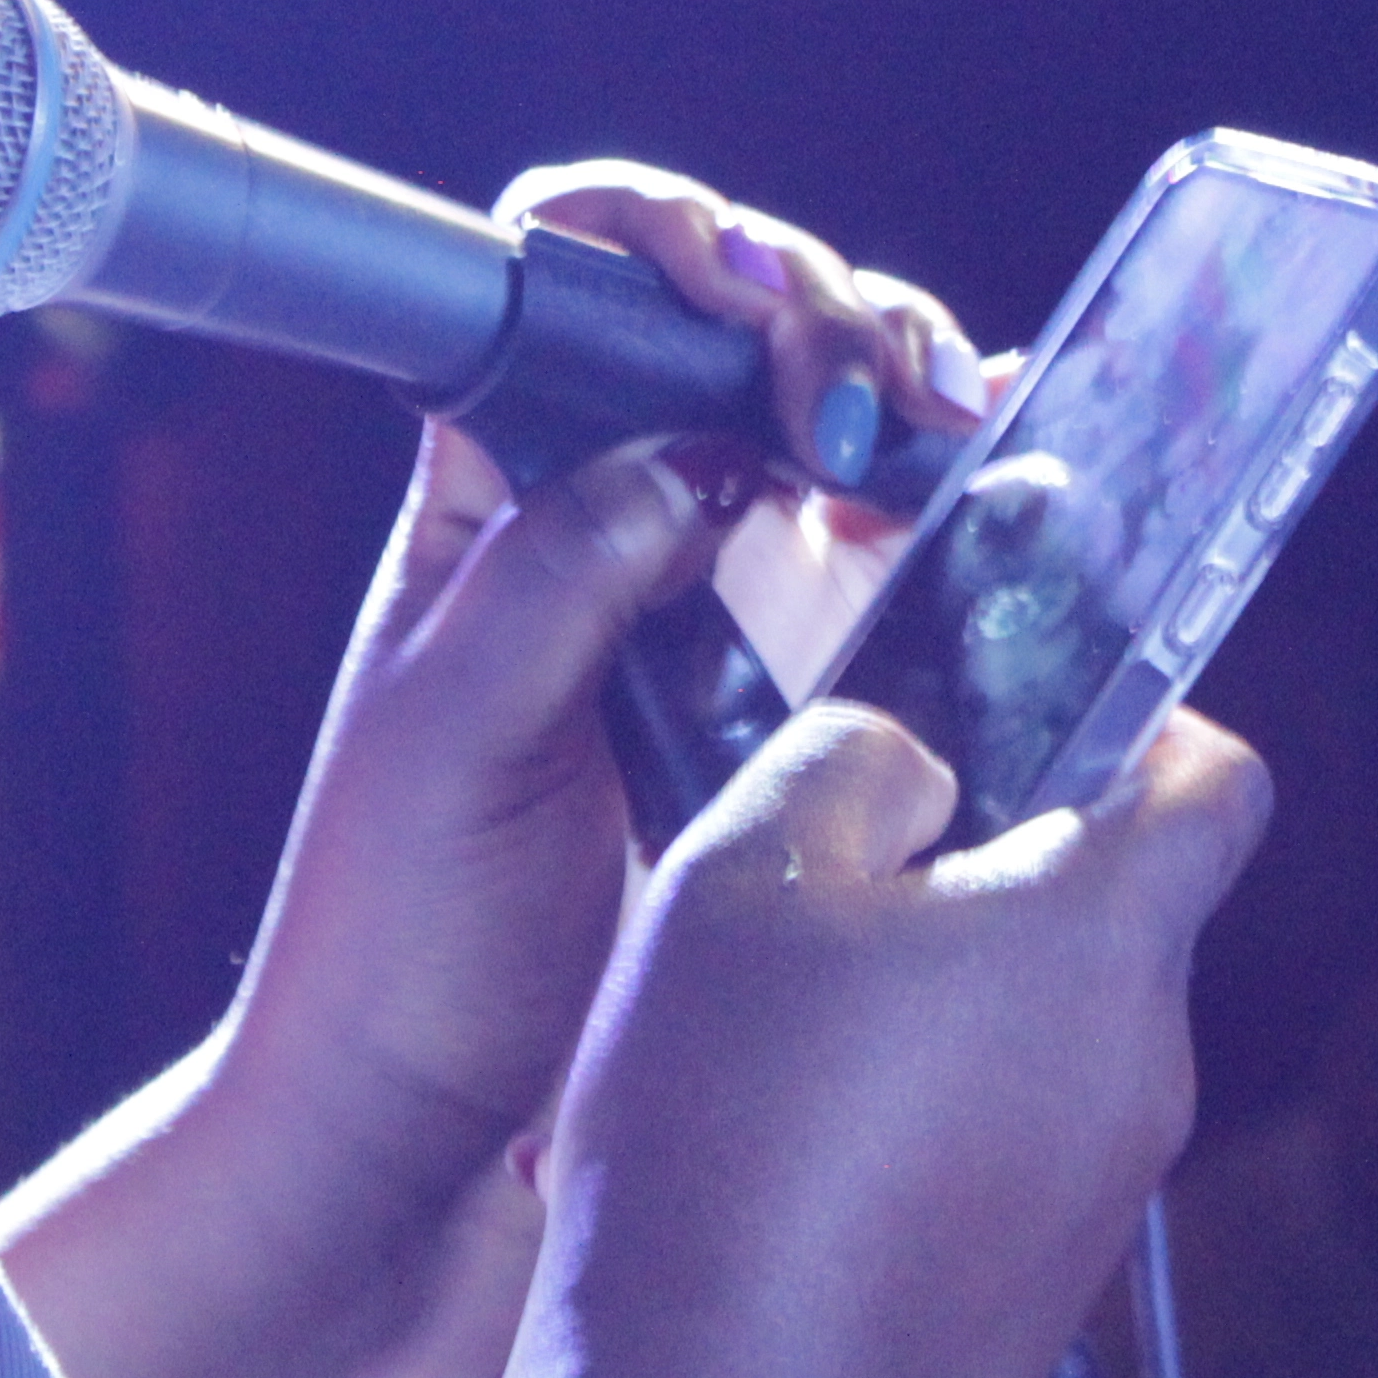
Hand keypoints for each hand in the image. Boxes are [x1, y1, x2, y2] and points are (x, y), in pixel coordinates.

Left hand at [221, 163, 999, 1204]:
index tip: (735, 290)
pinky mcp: (779, 690)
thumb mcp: (451, 731)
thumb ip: (559, 575)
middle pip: (723, 329)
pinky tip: (984, 489)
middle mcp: (594, 519)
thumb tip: (683, 455)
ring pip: (813, 421)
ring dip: (893, 385)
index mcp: (483, 493)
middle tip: (868, 397)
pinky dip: (940, 500)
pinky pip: (869, 553)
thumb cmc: (392, 936)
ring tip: (948, 423)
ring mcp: (696, 599)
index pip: (561, 282)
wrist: (418, 1135)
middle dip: (816, 311)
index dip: (654, 242)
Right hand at [379, 701, 1274, 1377]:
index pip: (1219, 786)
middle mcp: (1144, 1065)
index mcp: (1099, 938)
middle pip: (1109, 918)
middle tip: (832, 901)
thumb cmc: (731, 1121)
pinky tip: (801, 1165)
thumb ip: (853, 761)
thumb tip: (920, 765)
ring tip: (788, 1048)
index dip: (1148, 732)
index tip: (1038, 727)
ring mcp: (1105, 1198)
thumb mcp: (745, 869)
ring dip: (949, 1014)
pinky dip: (933, 1133)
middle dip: (990, 884)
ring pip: (1049, 1041)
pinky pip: (1014, 1159)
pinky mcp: (1049, 1299)